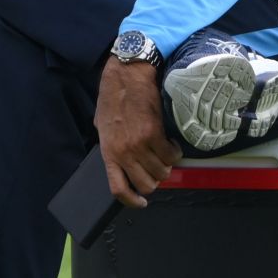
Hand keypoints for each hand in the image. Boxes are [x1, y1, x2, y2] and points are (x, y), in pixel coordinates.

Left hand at [95, 57, 181, 207]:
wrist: (127, 75)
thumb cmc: (112, 97)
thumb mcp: (102, 126)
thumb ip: (111, 146)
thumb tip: (119, 159)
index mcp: (109, 152)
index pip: (119, 189)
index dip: (132, 201)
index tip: (141, 202)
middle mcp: (124, 152)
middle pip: (146, 184)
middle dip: (155, 180)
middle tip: (158, 169)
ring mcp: (140, 144)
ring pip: (162, 171)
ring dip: (166, 166)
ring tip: (165, 153)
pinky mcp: (156, 133)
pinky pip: (172, 155)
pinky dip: (174, 152)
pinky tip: (172, 143)